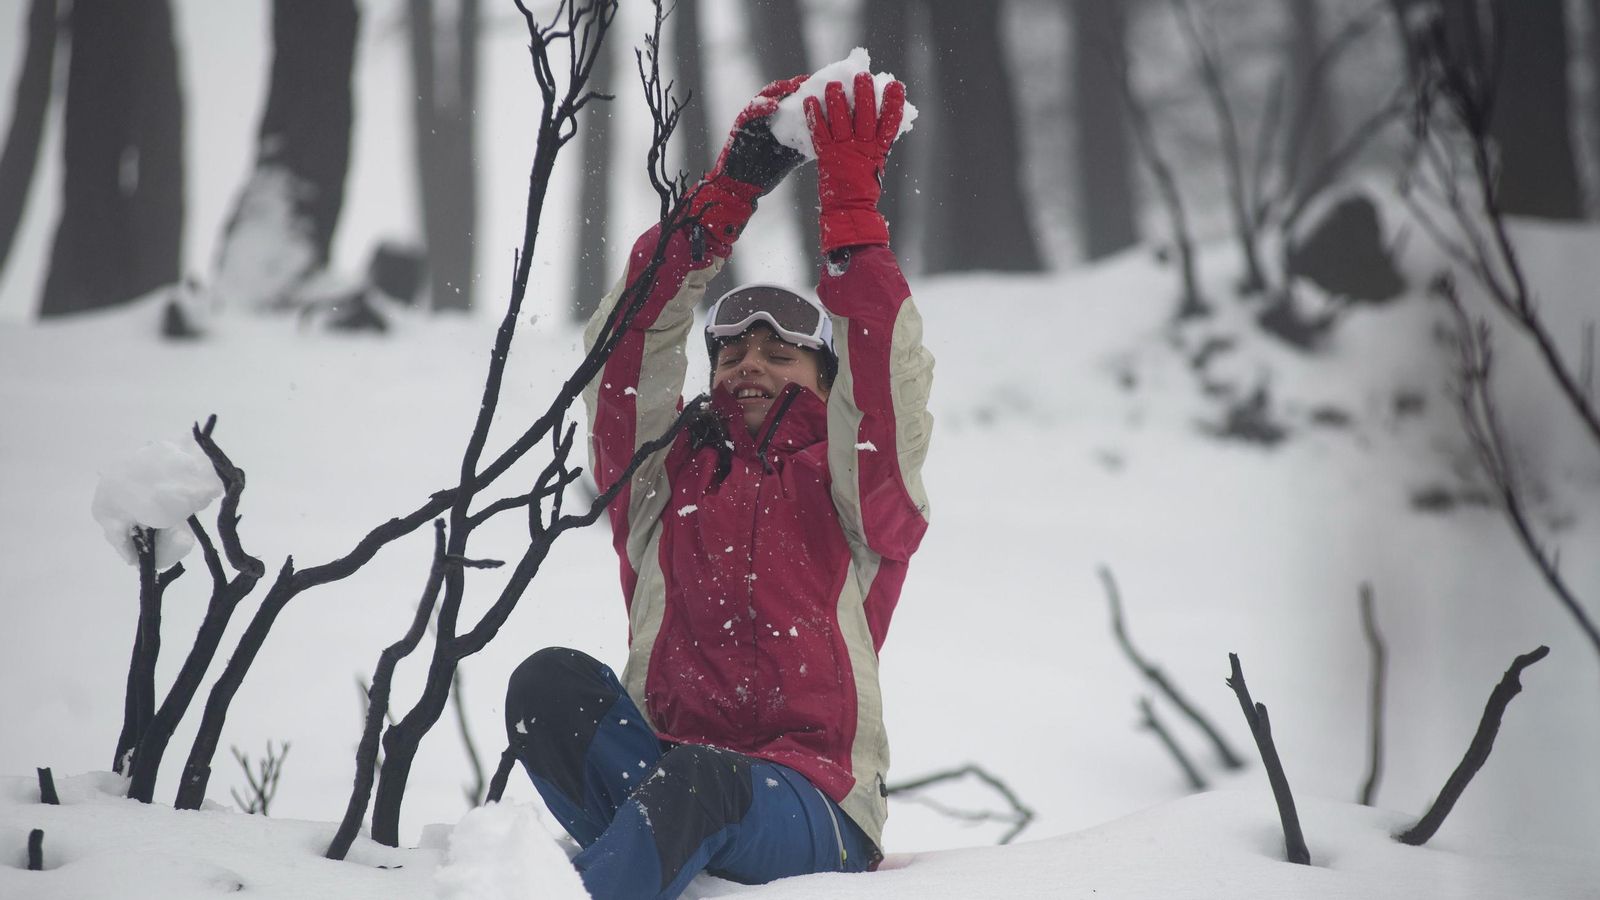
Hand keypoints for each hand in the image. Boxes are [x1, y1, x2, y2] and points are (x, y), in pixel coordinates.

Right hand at [689, 76, 808, 251]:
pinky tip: (773, 105)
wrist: (741, 186)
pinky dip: (761, 107)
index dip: (807, 93)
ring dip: (778, 90)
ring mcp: (752, 119)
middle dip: (795, 86)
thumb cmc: (765, 173)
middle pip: (781, 95)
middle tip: (809, 80)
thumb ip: (805, 147)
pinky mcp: (740, 125)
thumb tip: (829, 142)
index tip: (823, 87)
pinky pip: (750, 112)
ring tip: (792, 86)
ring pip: (765, 98)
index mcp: (778, 122)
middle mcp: (766, 117)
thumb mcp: (791, 158)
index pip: (793, 101)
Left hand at [805, 72, 904, 252]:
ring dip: (837, 100)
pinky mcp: (826, 156)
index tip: (895, 85)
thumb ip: (877, 142)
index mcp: (878, 149)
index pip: (889, 122)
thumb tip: (880, 118)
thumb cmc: (864, 187)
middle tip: (862, 76)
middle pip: (864, 115)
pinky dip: (814, 116)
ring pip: (840, 120)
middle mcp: (863, 148)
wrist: (849, 211)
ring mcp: (844, 151)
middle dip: (864, 94)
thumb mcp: (876, 163)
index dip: (893, 104)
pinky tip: (810, 100)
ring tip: (834, 84)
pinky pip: (819, 132)